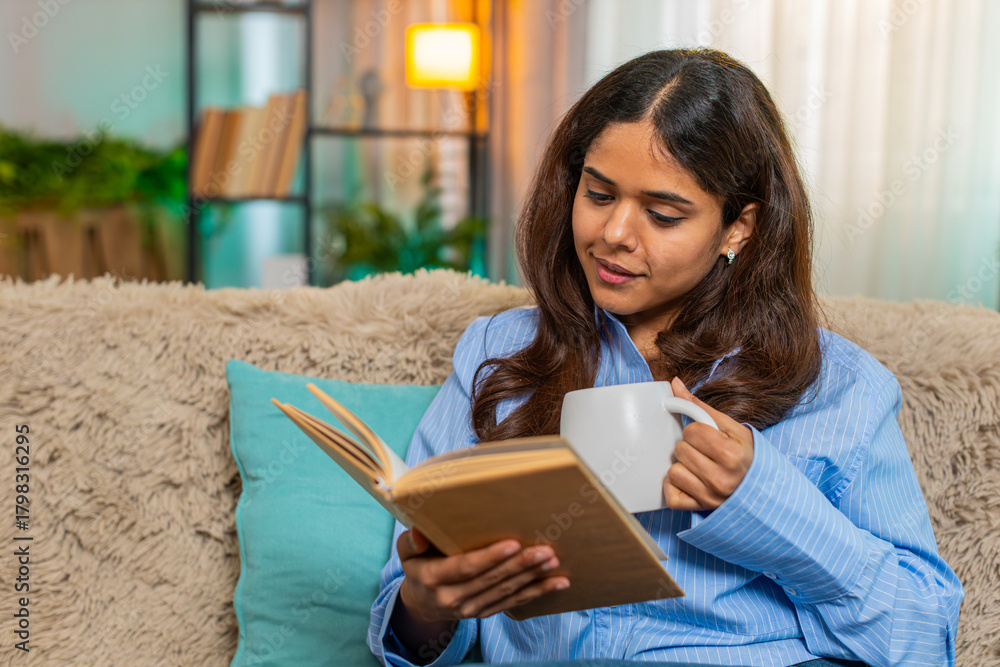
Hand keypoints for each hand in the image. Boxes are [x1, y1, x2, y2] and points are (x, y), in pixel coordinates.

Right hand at [397, 528, 569, 623]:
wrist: (421, 605)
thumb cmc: (418, 568)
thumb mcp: (406, 555)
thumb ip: (410, 542)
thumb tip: (419, 533)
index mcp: (434, 578)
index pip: (466, 567)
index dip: (490, 557)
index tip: (513, 544)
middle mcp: (453, 598)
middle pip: (492, 580)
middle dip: (520, 565)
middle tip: (544, 550)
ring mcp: (471, 609)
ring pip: (507, 593)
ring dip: (533, 578)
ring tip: (553, 562)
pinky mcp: (485, 613)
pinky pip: (514, 603)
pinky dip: (538, 593)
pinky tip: (558, 583)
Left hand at [663, 377, 753, 510]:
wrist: (765, 490)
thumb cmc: (748, 456)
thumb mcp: (731, 428)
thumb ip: (700, 407)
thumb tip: (675, 383)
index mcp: (731, 455)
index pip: (691, 432)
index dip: (697, 431)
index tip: (708, 437)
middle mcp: (720, 479)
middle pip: (680, 450)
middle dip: (690, 447)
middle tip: (705, 452)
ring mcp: (710, 497)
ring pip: (673, 472)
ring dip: (683, 467)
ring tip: (700, 467)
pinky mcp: (700, 510)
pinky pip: (672, 497)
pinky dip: (676, 488)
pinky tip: (690, 482)